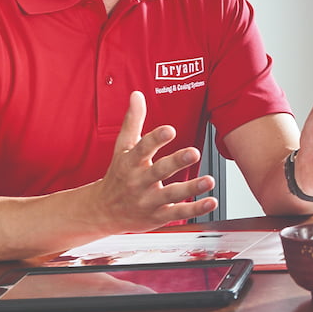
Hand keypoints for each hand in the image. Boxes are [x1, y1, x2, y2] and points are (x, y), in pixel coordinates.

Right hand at [89, 91, 217, 230]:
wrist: (102, 211)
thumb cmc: (118, 175)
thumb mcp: (122, 148)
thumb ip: (133, 122)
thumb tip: (137, 95)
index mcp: (130, 163)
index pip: (142, 148)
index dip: (156, 139)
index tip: (170, 130)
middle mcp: (138, 182)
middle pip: (158, 171)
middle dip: (176, 162)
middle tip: (194, 152)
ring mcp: (147, 200)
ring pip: (170, 194)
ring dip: (191, 188)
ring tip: (208, 180)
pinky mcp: (157, 216)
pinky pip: (177, 214)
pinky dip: (195, 209)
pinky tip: (210, 202)